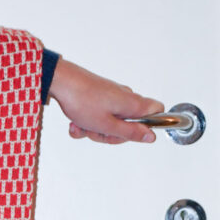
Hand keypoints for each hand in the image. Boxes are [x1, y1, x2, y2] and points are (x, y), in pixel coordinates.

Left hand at [48, 57, 164, 144]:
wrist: (62, 82)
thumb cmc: (82, 100)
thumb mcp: (107, 126)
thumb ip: (131, 133)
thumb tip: (151, 136)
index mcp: (133, 104)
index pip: (157, 112)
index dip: (149, 126)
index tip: (131, 134)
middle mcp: (126, 98)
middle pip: (130, 125)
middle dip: (111, 134)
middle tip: (98, 131)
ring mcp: (114, 97)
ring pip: (112, 123)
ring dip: (95, 130)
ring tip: (83, 126)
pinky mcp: (102, 97)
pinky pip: (100, 116)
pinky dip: (88, 122)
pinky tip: (77, 122)